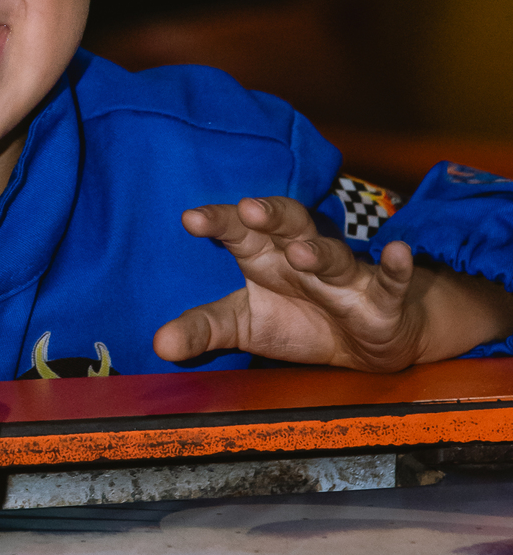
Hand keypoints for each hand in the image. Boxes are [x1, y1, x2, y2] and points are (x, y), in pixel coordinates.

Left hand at [153, 195, 512, 371]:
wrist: (365, 344)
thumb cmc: (298, 322)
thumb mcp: (245, 326)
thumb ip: (202, 330)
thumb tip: (157, 343)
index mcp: (264, 258)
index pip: (239, 233)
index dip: (218, 222)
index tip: (190, 218)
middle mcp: (302, 258)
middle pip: (287, 225)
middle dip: (269, 216)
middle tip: (246, 210)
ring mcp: (344, 276)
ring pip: (333, 255)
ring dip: (319, 252)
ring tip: (301, 252)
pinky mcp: (381, 299)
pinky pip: (391, 280)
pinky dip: (395, 266)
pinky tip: (398, 251)